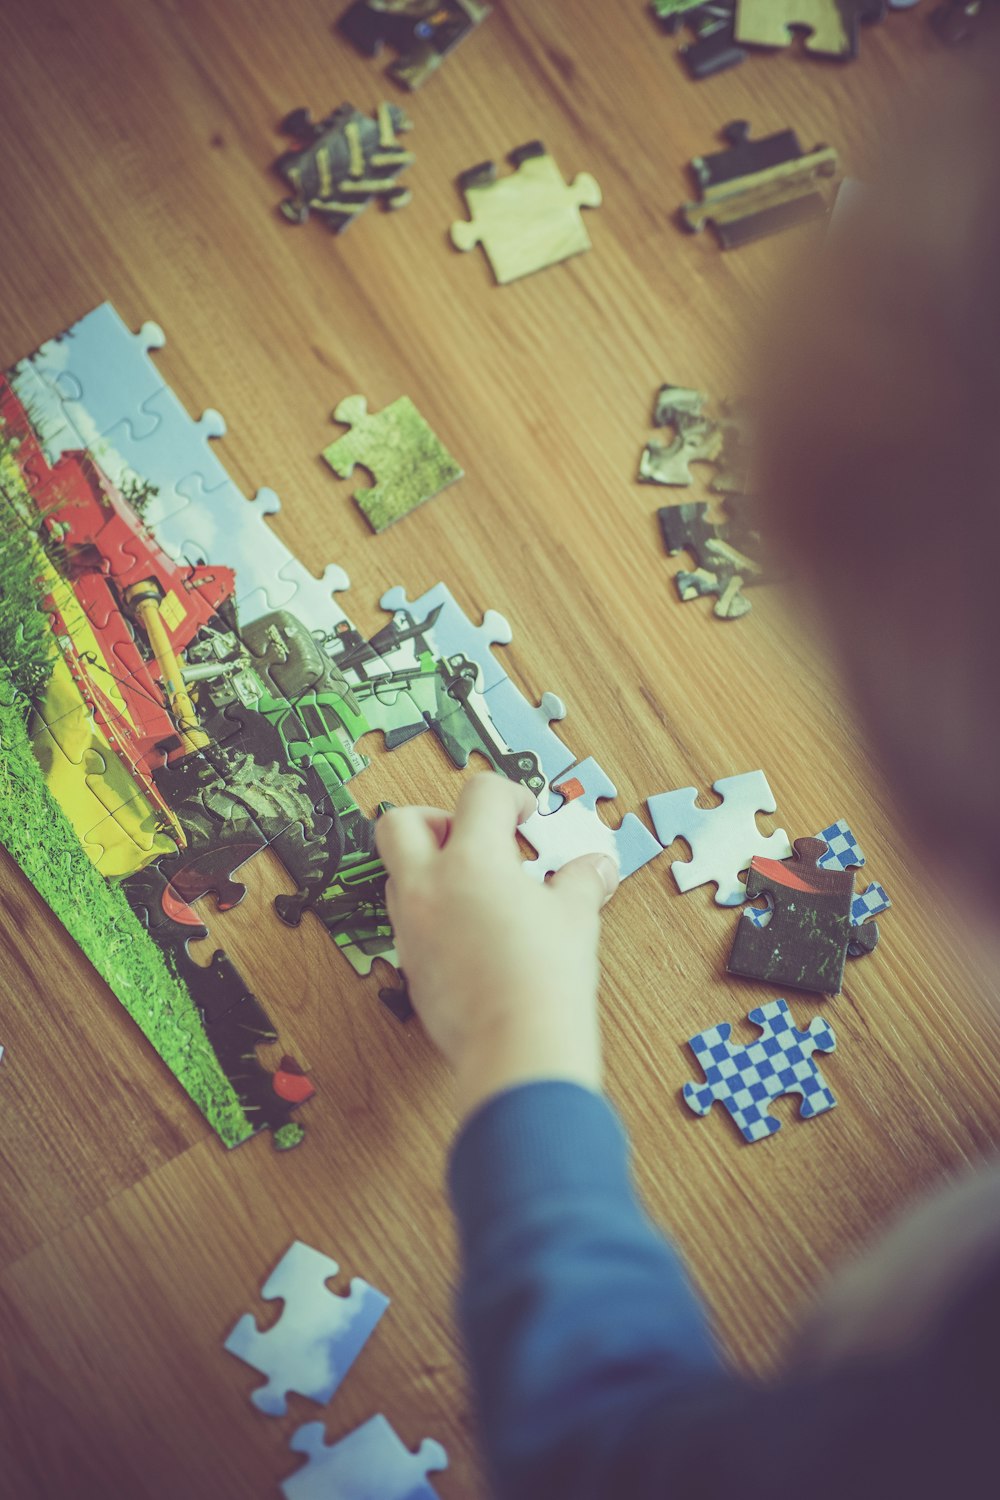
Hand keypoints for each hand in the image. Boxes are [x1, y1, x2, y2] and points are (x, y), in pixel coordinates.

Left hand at [375, 775, 619, 1119]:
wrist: (517, 1045)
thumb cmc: (546, 977)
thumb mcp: (575, 916)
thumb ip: (581, 882)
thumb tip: (596, 868)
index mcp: (471, 860)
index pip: (479, 795)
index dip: (510, 795)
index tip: (525, 815)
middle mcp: (428, 886)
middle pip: (401, 821)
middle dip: (436, 819)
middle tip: (476, 840)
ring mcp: (411, 926)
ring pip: (398, 872)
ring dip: (431, 867)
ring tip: (479, 889)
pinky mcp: (409, 963)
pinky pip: (408, 919)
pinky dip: (432, 912)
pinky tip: (472, 931)